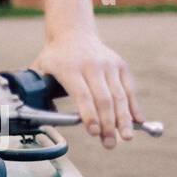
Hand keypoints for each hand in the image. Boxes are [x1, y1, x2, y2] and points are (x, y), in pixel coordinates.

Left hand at [32, 33, 141, 148]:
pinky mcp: (121, 65)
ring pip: (119, 95)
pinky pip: (130, 89)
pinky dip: (135, 106)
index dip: (89, 114)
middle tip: (109, 144)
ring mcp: (108, 65)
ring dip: (124, 119)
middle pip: (103, 99)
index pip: (82, 94)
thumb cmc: (55, 57)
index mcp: (69, 68)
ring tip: (126, 137)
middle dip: (108, 124)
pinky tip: (138, 121)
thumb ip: (37, 91)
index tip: (93, 132)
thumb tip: (37, 117)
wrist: (73, 32)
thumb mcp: (40, 69)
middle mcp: (91, 65)